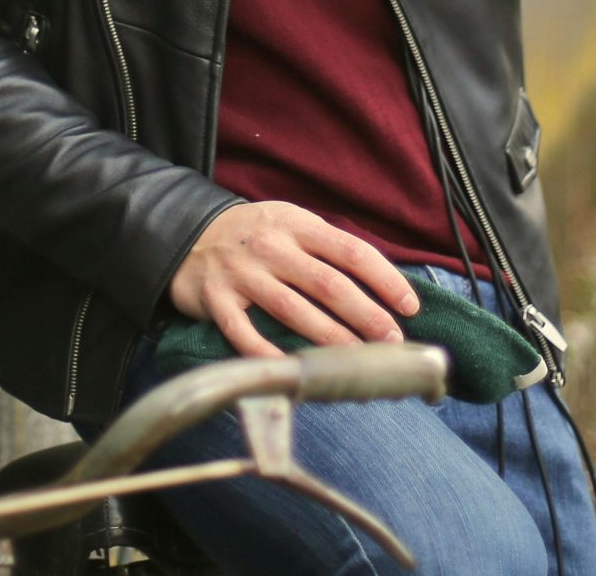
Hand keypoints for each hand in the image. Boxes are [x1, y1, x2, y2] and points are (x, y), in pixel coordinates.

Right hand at [167, 201, 422, 357]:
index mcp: (297, 225)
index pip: (351, 251)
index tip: (410, 306)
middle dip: (367, 315)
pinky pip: (245, 334)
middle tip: (392, 341)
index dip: (385, 279)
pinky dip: (269, 355)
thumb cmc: (255, 235)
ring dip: (331, 338)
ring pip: (293, 311)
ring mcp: (242, 274)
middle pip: (329, 284)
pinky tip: (293, 371)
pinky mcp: (216, 300)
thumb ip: (327, 247)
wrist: (185, 233)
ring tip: (359, 359)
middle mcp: (272, 247)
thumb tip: (381, 284)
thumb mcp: (290, 224)